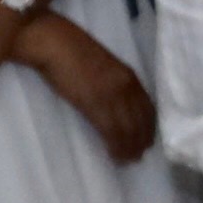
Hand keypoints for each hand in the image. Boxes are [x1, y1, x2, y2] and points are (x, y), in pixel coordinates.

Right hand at [21, 16, 156, 163]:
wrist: (53, 41)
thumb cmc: (70, 50)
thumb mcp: (102, 66)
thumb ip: (113, 82)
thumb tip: (114, 102)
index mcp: (129, 75)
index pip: (148, 107)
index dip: (149, 126)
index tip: (148, 140)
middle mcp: (126, 87)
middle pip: (141, 121)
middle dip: (141, 141)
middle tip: (138, 156)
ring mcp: (111, 95)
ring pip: (128, 129)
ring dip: (129, 148)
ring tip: (127, 160)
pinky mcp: (95, 103)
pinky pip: (112, 130)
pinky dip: (115, 146)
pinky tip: (115, 155)